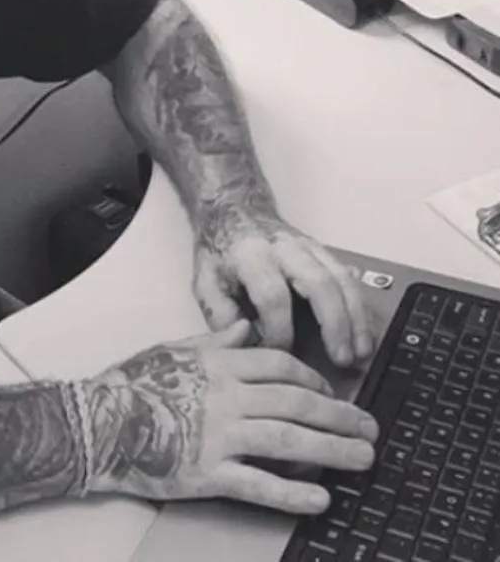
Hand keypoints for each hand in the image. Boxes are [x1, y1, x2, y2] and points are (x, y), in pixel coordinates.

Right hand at [83, 320, 378, 513]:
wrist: (98, 422)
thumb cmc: (131, 385)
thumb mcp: (174, 349)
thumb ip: (215, 340)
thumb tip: (247, 327)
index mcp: (219, 364)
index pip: (281, 365)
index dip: (314, 378)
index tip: (331, 391)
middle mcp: (227, 398)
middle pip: (297, 403)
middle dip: (340, 415)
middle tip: (370, 427)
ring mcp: (220, 437)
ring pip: (290, 441)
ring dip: (333, 450)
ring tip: (363, 458)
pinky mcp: (210, 474)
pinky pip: (260, 485)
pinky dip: (294, 492)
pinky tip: (321, 498)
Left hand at [192, 209, 375, 366]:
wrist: (232, 212)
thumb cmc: (220, 253)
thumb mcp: (205, 281)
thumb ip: (221, 315)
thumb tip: (248, 341)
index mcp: (251, 255)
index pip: (272, 295)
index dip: (279, 330)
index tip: (282, 353)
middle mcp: (284, 248)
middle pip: (319, 283)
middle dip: (334, 324)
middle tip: (342, 360)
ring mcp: (308, 246)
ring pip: (342, 279)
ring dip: (356, 318)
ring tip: (362, 352)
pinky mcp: (323, 251)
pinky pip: (349, 277)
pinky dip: (360, 305)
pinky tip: (365, 330)